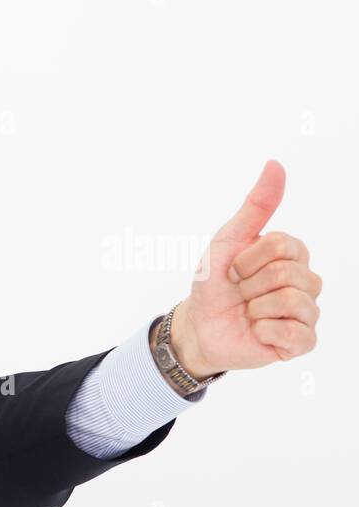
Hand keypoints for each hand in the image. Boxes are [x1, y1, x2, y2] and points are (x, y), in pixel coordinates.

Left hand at [169, 159, 322, 377]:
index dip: (247, 259)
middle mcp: (306, 280)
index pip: (282, 245)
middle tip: (240, 293)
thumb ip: (256, 206)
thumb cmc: (214, 282)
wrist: (199, 325)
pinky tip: (257, 331)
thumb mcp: (228, 241)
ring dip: (255, 308)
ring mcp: (307, 312)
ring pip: (292, 301)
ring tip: (248, 312)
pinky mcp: (301, 342)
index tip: (234, 269)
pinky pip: (298, 334)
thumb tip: (275, 165)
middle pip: (286, 273)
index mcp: (293, 254)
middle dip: (249, 285)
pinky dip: (266, 332)